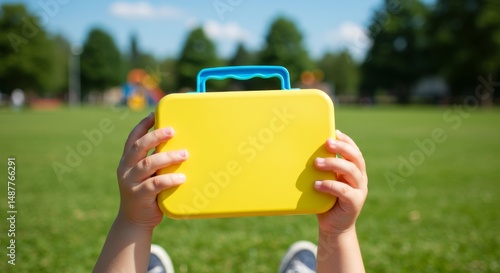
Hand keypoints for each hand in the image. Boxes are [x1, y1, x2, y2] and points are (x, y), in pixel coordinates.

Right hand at [116, 112, 187, 229]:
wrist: (135, 221)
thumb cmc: (147, 193)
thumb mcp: (148, 174)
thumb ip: (156, 160)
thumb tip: (180, 144)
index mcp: (128, 160)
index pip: (133, 138)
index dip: (143, 125)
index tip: (155, 114)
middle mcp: (126, 168)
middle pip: (139, 146)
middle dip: (156, 136)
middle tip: (173, 130)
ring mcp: (130, 182)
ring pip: (148, 164)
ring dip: (168, 157)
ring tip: (185, 154)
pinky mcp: (138, 196)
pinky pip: (154, 184)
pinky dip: (169, 180)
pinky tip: (182, 178)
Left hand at [314, 130, 367, 233]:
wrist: (333, 226)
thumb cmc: (326, 200)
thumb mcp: (325, 181)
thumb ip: (323, 169)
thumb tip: (303, 151)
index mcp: (355, 170)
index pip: (354, 151)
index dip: (346, 141)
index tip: (335, 132)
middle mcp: (360, 178)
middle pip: (355, 158)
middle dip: (342, 148)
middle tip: (326, 143)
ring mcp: (359, 190)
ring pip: (351, 171)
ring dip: (333, 164)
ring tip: (316, 163)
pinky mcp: (355, 202)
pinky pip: (344, 191)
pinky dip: (330, 186)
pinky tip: (317, 184)